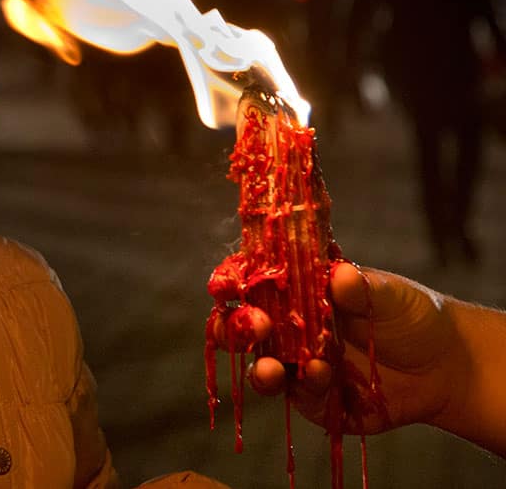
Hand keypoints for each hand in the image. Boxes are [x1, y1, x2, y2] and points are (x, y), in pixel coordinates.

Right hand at [245, 263, 460, 433]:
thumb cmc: (409, 314)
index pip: (252, 282)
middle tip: (255, 326)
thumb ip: (361, 287)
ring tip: (271, 369)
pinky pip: (299, 396)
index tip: (230, 284)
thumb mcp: (389, 293)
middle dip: (234, 327)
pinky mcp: (315, 398)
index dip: (233, 281)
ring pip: (261, 367)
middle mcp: (288, 327)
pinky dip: (306, 387)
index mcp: (296, 289)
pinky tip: (323, 375)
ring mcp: (298, 364)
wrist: (445, 366)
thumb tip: (340, 276)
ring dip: (261, 368)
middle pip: (240, 327)